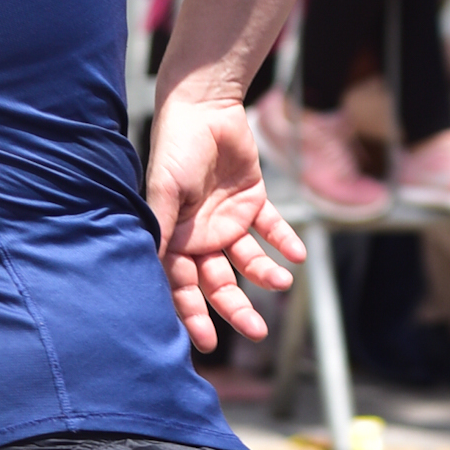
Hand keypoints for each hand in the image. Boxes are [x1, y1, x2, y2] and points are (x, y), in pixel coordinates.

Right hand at [147, 95, 305, 350]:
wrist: (204, 106)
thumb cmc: (176, 148)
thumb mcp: (165, 189)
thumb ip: (162, 228)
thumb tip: (152, 268)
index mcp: (175, 239)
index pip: (182, 286)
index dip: (192, 314)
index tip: (207, 343)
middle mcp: (200, 237)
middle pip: (218, 283)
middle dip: (235, 309)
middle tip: (256, 332)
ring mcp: (228, 221)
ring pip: (248, 262)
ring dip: (264, 276)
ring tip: (280, 282)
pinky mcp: (252, 202)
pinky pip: (272, 229)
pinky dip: (285, 242)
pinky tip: (297, 256)